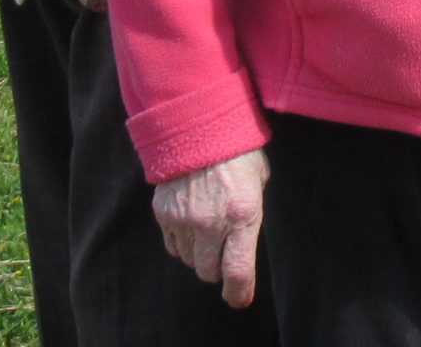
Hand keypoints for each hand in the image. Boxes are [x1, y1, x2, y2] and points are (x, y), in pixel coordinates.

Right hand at [152, 147, 267, 308]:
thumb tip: (242, 237)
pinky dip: (181, 240)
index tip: (239, 298)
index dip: (239, 291)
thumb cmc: (236, 148)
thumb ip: (250, 211)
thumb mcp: (258, 179)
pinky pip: (171, 244)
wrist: (197, 123)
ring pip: (188, 260)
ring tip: (207, 227)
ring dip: (198, 253)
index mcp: (242, 213)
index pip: (238, 271)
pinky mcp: (163, 213)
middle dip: (217, 267)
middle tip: (223, 250)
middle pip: (208, 272)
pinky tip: (190, 220)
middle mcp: (210, 222)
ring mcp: (183, 219)